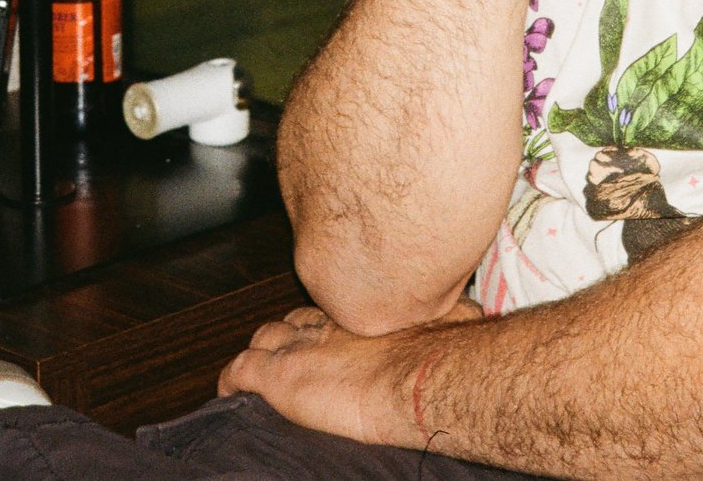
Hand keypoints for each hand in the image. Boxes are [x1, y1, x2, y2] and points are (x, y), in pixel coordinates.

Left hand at [218, 300, 485, 446]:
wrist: (423, 378)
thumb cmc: (446, 353)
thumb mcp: (455, 320)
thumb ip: (450, 315)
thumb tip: (474, 315)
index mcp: (364, 312)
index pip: (330, 307)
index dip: (325, 320)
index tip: (331, 331)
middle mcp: (329, 321)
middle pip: (293, 319)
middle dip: (290, 334)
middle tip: (295, 352)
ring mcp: (301, 346)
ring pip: (263, 341)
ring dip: (262, 355)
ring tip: (263, 371)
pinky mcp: (279, 376)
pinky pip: (239, 374)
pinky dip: (231, 383)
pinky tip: (228, 394)